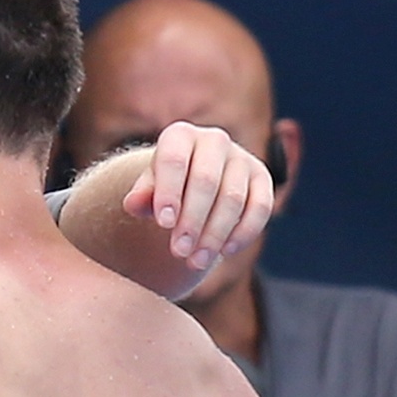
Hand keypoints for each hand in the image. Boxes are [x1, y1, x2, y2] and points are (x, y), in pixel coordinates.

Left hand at [121, 121, 273, 273]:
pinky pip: (260, 206)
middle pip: (206, 181)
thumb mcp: (148, 191)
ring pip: (233, 198)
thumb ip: (141, 196)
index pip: (174, 161)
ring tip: (196, 261)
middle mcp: (214, 140)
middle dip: (192, 220)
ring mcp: (241, 158)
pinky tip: (225, 252)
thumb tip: (133, 203)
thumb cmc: (164, 188)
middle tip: (179, 252)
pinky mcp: (262, 178)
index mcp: (180, 136)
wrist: (191, 184)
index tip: (164, 224)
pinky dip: (244, 231)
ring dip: (215, 234)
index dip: (170, 192)